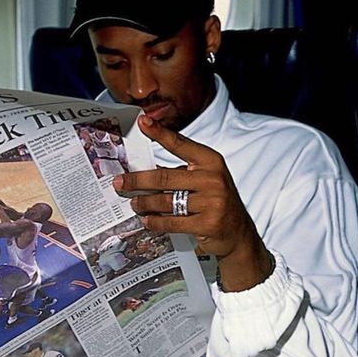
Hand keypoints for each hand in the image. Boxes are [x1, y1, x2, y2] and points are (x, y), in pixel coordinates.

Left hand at [115, 116, 272, 291]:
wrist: (238, 234)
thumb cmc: (216, 203)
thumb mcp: (206, 181)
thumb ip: (182, 172)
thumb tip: (145, 168)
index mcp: (211, 162)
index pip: (181, 144)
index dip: (160, 133)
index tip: (142, 122)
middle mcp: (213, 179)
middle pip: (164, 177)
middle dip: (137, 181)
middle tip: (119, 183)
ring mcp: (212, 202)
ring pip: (166, 201)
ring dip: (144, 204)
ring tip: (133, 204)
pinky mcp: (208, 224)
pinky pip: (172, 222)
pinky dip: (156, 222)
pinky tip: (147, 221)